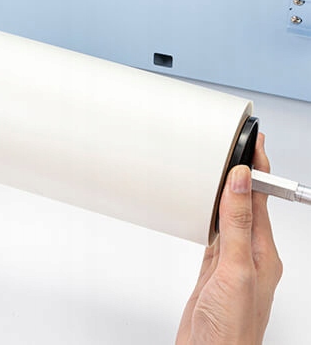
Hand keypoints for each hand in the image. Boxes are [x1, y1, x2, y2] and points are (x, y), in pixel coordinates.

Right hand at [176, 134, 282, 344]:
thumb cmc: (231, 328)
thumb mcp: (236, 269)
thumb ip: (238, 224)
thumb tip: (241, 182)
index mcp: (263, 251)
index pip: (262, 199)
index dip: (258, 169)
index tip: (254, 144)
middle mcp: (250, 253)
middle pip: (249, 203)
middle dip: (245, 174)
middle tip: (239, 149)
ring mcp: (232, 261)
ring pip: (231, 216)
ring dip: (228, 191)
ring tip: (223, 169)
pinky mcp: (213, 268)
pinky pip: (215, 232)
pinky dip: (211, 214)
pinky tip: (206, 209)